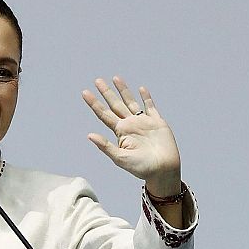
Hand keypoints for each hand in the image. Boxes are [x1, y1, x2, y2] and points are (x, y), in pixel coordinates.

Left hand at [81, 76, 182, 195]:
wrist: (163, 170)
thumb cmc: (142, 168)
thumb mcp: (120, 158)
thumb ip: (105, 146)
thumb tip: (89, 135)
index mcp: (120, 132)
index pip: (104, 115)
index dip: (94, 104)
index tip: (85, 93)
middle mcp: (130, 125)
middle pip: (115, 105)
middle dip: (106, 92)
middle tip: (97, 80)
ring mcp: (143, 122)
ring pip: (131, 102)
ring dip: (123, 90)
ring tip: (116, 78)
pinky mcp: (157, 122)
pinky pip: (150, 107)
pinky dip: (146, 98)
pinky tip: (141, 89)